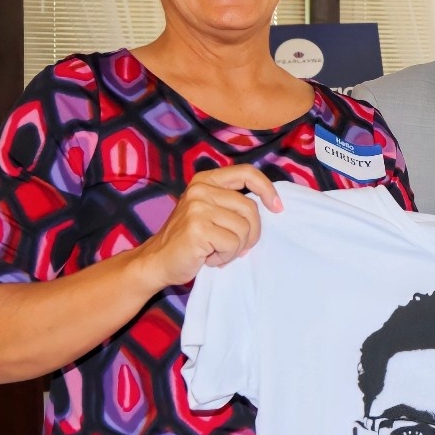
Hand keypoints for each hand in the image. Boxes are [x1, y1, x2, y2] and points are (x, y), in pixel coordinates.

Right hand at [132, 165, 282, 288]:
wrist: (156, 262)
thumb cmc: (190, 240)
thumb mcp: (209, 211)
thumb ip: (232, 203)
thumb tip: (273, 204)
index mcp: (206, 180)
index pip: (246, 173)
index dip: (267, 189)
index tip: (277, 207)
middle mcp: (200, 190)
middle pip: (250, 208)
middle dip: (252, 233)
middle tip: (237, 247)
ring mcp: (197, 208)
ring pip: (244, 229)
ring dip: (236, 248)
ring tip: (216, 251)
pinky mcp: (197, 229)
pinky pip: (232, 244)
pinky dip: (226, 257)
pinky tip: (209, 258)